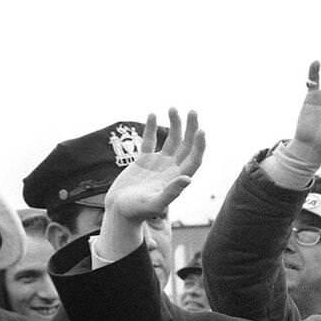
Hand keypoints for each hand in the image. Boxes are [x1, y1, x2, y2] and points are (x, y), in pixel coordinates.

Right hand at [103, 109, 204, 223]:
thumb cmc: (137, 212)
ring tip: (173, 108)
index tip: (201, 129)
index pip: (194, 158)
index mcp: (177, 178)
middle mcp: (171, 169)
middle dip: (190, 128)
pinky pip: (149, 141)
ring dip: (174, 124)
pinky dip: (151, 128)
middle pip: (186, 145)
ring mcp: (158, 164)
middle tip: (192, 111)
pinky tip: (153, 114)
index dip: (199, 145)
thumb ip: (171, 192)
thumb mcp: (155, 203)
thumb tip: (188, 179)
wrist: (119, 211)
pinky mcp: (143, 161)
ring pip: (170, 140)